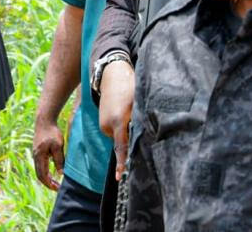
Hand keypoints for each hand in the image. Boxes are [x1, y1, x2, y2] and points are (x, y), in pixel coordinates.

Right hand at [32, 119, 64, 190]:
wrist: (44, 121)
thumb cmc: (52, 132)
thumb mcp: (58, 146)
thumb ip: (59, 160)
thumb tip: (61, 174)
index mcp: (40, 156)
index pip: (42, 175)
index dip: (49, 184)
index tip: (57, 189)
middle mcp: (35, 156)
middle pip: (39, 174)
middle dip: (47, 183)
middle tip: (57, 188)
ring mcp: (35, 153)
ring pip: (39, 170)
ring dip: (46, 178)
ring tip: (55, 182)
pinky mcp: (37, 151)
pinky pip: (40, 165)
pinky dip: (45, 171)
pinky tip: (52, 172)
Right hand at [98, 60, 134, 177]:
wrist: (111, 74)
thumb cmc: (129, 87)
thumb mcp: (139, 103)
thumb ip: (143, 122)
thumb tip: (149, 138)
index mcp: (118, 121)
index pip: (121, 147)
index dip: (122, 163)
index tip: (120, 177)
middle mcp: (108, 125)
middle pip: (123, 142)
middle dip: (133, 141)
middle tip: (142, 129)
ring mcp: (104, 123)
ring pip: (120, 137)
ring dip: (128, 133)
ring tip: (132, 116)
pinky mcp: (103, 121)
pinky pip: (115, 131)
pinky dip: (122, 128)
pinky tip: (126, 116)